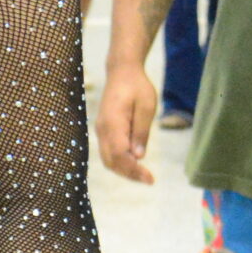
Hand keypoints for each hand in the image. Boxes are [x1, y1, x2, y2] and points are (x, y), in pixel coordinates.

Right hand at [95, 63, 159, 184]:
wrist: (121, 72)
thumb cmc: (137, 86)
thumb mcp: (146, 106)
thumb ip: (141, 131)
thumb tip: (138, 156)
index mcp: (113, 123)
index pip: (121, 155)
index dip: (134, 170)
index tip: (150, 179)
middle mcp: (102, 129)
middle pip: (111, 161)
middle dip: (129, 174)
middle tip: (148, 180)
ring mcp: (101, 130)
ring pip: (107, 159)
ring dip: (124, 170)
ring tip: (143, 175)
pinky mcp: (103, 130)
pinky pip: (108, 152)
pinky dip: (120, 162)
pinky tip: (134, 163)